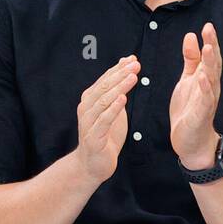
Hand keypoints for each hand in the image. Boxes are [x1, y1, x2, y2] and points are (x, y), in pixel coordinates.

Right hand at [75, 55, 139, 182]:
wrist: (92, 164)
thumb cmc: (105, 135)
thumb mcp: (113, 109)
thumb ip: (118, 89)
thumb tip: (126, 63)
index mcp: (90, 100)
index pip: (105, 80)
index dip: (118, 68)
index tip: (133, 59)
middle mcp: (86, 108)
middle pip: (104, 87)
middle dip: (120, 74)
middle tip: (135, 65)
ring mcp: (88, 122)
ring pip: (104, 101)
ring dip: (119, 88)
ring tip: (132, 78)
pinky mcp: (93, 137)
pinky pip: (104, 120)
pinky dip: (113, 109)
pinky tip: (123, 100)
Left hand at [170, 22, 221, 168]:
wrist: (191, 141)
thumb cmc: (190, 109)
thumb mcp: (187, 80)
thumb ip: (191, 59)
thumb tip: (191, 36)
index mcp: (206, 78)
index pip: (210, 57)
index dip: (210, 41)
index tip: (207, 25)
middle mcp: (210, 88)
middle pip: (213, 64)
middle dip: (212, 46)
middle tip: (209, 29)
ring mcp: (207, 101)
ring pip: (211, 79)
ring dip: (210, 64)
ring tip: (208, 48)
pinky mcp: (201, 114)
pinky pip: (204, 100)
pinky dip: (204, 88)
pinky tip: (202, 77)